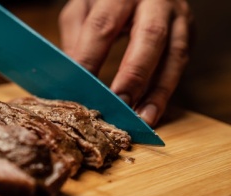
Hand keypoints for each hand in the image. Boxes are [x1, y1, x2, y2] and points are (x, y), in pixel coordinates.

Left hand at [59, 0, 191, 126]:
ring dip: (157, 92)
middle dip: (133, 75)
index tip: (81, 89)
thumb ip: (77, 38)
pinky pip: (180, 64)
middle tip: (118, 105)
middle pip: (149, 37)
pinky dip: (165, 91)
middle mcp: (154, 2)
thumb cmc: (107, 0)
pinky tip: (151, 111)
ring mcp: (176, 16)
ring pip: (173, 55)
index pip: (102, 26)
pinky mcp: (187, 32)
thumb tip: (73, 76)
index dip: (90, 59)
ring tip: (141, 118)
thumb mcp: (84, 8)